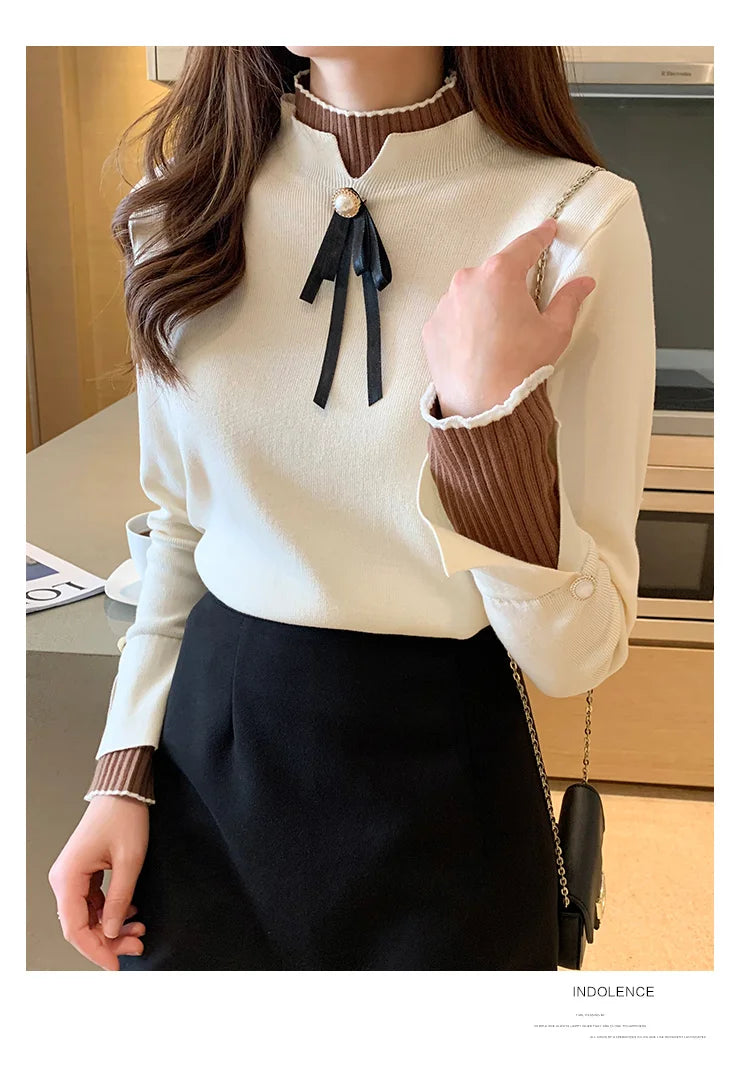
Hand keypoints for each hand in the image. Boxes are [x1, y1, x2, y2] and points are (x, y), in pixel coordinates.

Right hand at [48, 795, 148, 970]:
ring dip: (112, 927)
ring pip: (88, 916)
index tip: (116, 965)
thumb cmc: (124, 818)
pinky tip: (132, 914)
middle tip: (137, 944)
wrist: (123, 791)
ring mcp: (72, 877)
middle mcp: (64, 879)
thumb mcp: (129, 861)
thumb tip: (111, 932)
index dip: (95, 951)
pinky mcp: (83, 873)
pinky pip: (93, 903)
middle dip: (108, 941)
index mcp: (68, 878)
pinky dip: (111, 912)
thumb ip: (119, 899)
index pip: (75, 928)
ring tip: (139, 930)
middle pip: (81, 926)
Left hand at [421, 217, 595, 418]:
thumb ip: (569, 300)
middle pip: (495, 273)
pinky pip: (453, 317)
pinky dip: (465, 326)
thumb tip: (583, 284)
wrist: (483, 407)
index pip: (525, 245)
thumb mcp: (555, 331)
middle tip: (522, 313)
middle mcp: (467, 281)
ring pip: (471, 295)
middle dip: (509, 285)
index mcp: (500, 274)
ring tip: (498, 338)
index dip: (540, 237)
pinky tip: (478, 348)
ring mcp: (445, 304)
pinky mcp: (431, 327)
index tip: (547, 232)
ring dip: (484, 306)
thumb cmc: (520, 367)